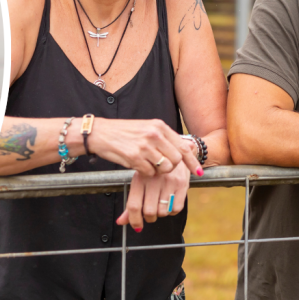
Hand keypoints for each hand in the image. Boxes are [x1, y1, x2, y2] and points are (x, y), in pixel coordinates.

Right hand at [88, 118, 202, 176]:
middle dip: (170, 167)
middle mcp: (154, 135)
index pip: (183, 146)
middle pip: (176, 160)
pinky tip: (137, 164)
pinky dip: (145, 172)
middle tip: (160, 165)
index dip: (192, 161)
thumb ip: (166, 138)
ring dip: (158, 171)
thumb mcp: (147, 128)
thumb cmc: (124, 132)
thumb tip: (189, 146)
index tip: (198, 172)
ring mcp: (145, 146)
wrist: (100, 133)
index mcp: (159, 126)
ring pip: (164, 168)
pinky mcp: (135, 157)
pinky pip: (149, 173)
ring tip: (147, 163)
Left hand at [116, 161, 189, 230]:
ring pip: (162, 212)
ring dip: (161, 213)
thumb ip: (132, 202)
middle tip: (150, 213)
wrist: (176, 153)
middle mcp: (153, 180)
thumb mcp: (140, 182)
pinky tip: (170, 202)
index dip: (134, 220)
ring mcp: (168, 182)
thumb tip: (121, 222)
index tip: (137, 226)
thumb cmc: (155, 171)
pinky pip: (176, 209)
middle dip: (149, 217)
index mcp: (139, 178)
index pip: (133, 206)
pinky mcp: (182, 185)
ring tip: (161, 204)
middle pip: (149, 211)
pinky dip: (172, 211)